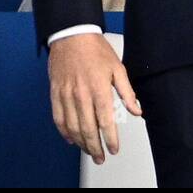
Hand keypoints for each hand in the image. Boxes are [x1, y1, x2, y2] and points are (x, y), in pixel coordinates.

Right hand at [47, 33, 141, 163]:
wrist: (72, 35)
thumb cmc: (95, 49)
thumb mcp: (118, 68)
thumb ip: (127, 92)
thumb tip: (136, 110)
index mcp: (99, 89)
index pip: (106, 122)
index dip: (110, 139)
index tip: (114, 149)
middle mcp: (82, 95)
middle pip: (88, 129)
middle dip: (95, 147)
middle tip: (101, 157)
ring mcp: (66, 95)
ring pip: (72, 127)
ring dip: (81, 143)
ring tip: (89, 151)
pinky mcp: (55, 94)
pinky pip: (58, 118)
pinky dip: (64, 132)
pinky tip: (71, 139)